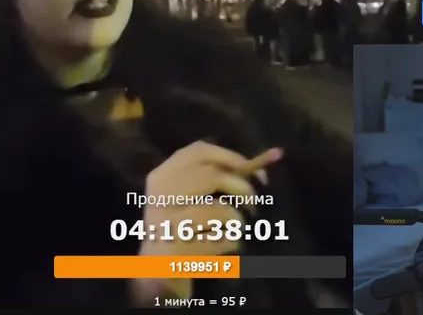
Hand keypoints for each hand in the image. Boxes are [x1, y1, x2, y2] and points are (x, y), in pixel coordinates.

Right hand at [138, 141, 283, 257]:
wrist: (155, 272)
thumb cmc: (181, 229)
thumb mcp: (188, 197)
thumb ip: (217, 177)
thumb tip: (267, 162)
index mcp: (161, 176)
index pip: (198, 151)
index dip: (232, 158)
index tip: (255, 172)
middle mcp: (159, 195)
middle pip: (214, 177)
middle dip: (243, 190)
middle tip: (253, 205)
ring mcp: (166, 223)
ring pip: (222, 211)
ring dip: (238, 222)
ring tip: (234, 230)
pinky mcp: (178, 250)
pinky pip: (224, 239)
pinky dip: (233, 243)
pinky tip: (223, 247)